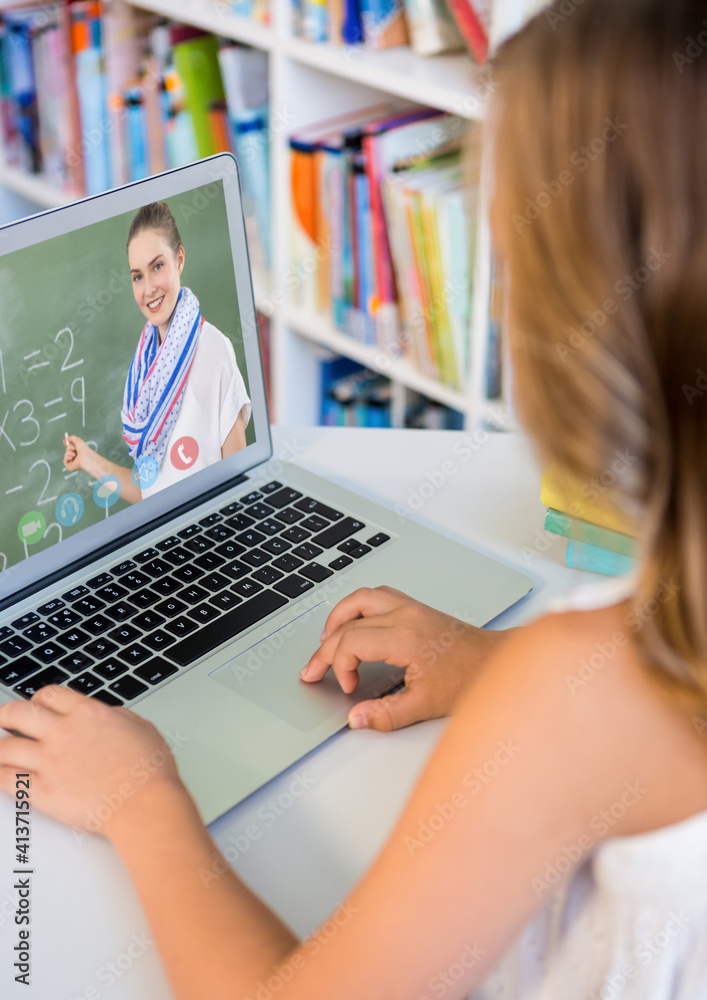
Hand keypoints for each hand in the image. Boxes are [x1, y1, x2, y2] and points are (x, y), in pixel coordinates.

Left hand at [0, 686, 186, 839]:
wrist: (145, 805)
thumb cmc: (149, 772)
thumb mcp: (141, 727)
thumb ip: (117, 717)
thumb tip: (107, 715)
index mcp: (88, 714)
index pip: (50, 695)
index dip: (39, 699)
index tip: (37, 706)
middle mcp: (64, 733)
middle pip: (18, 713)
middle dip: (6, 714)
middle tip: (3, 719)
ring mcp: (49, 762)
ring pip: (4, 747)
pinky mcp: (41, 792)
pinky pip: (5, 779)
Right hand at [63, 434, 91, 472]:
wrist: (85, 457)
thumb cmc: (83, 449)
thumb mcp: (78, 440)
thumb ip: (72, 437)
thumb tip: (67, 438)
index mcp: (79, 452)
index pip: (71, 448)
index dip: (67, 444)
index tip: (64, 440)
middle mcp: (76, 457)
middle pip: (67, 451)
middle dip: (68, 448)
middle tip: (73, 448)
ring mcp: (73, 462)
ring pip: (65, 455)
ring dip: (68, 453)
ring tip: (74, 454)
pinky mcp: (70, 467)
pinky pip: (65, 461)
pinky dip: (67, 458)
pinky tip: (72, 458)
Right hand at [300, 586, 513, 731]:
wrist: (497, 662)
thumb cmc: (469, 679)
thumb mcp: (426, 706)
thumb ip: (386, 714)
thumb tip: (356, 718)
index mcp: (405, 637)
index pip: (351, 642)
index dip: (339, 666)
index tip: (347, 687)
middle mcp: (406, 615)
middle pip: (349, 621)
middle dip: (325, 648)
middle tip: (313, 669)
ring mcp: (411, 607)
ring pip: (361, 598)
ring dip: (338, 617)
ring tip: (325, 640)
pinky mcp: (416, 607)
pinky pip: (377, 596)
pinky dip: (358, 609)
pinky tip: (354, 625)